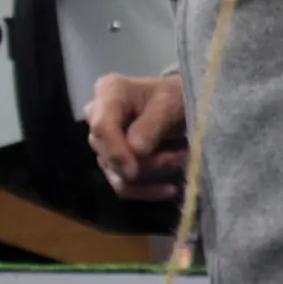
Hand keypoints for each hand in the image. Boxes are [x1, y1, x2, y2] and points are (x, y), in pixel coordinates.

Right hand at [85, 72, 185, 200]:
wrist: (183, 105)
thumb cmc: (177, 97)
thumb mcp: (170, 104)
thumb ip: (151, 126)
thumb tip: (135, 152)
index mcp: (109, 93)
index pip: (102, 127)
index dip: (116, 152)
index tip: (134, 171)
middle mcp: (99, 117)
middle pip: (109, 154)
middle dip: (147, 163)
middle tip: (181, 155)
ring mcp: (104, 142)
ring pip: (117, 174)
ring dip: (152, 176)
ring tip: (182, 160)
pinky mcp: (115, 162)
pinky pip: (124, 186)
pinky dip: (148, 190)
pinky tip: (171, 188)